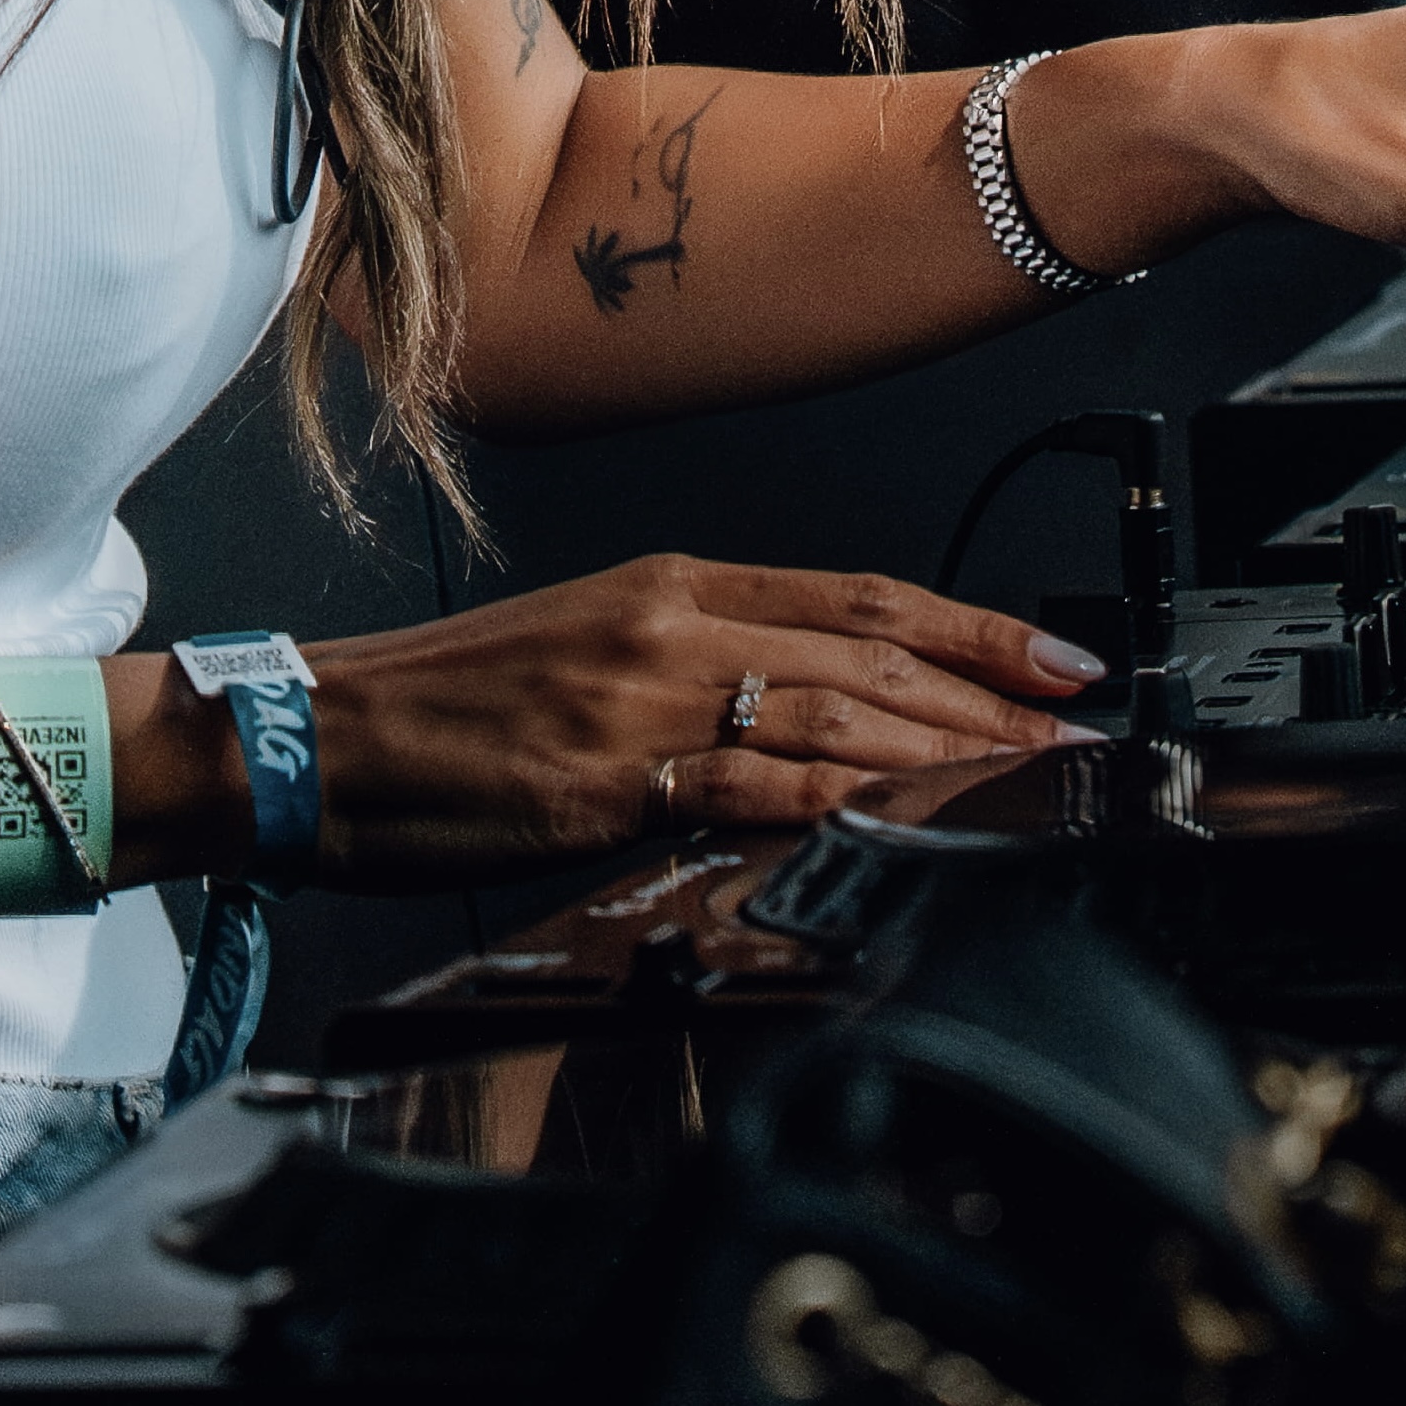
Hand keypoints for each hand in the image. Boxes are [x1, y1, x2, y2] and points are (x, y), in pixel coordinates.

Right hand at [306, 551, 1096, 879]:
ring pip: (836, 716)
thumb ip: (695, 672)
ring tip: (1036, 782)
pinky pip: (754, 787)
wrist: (318, 739)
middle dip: (996, 696)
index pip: (860, 597)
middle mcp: (670, 624)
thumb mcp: (584, 653)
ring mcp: (642, 699)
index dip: (976, 629)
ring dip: (952, 753)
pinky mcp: (611, 778)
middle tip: (1087, 731)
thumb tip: (808, 720)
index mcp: (669, 585)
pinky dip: (847, 801)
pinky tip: (914, 820)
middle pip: (872, 653)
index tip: (1062, 662)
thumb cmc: (440, 711)